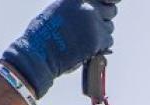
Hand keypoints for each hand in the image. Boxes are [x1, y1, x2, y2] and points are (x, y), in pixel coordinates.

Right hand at [2, 0, 116, 99]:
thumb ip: (75, 10)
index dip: (106, 4)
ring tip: (86, 41)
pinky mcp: (97, 39)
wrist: (39, 54)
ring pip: (110, 27)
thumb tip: (91, 14)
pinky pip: (108, 41)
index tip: (106, 9)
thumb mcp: (58, 11)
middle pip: (110, 11)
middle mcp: (87, 6)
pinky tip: (89, 48)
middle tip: (94, 29)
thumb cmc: (43, 36)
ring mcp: (93, 22)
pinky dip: (101, 46)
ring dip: (102, 34)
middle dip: (104, 20)